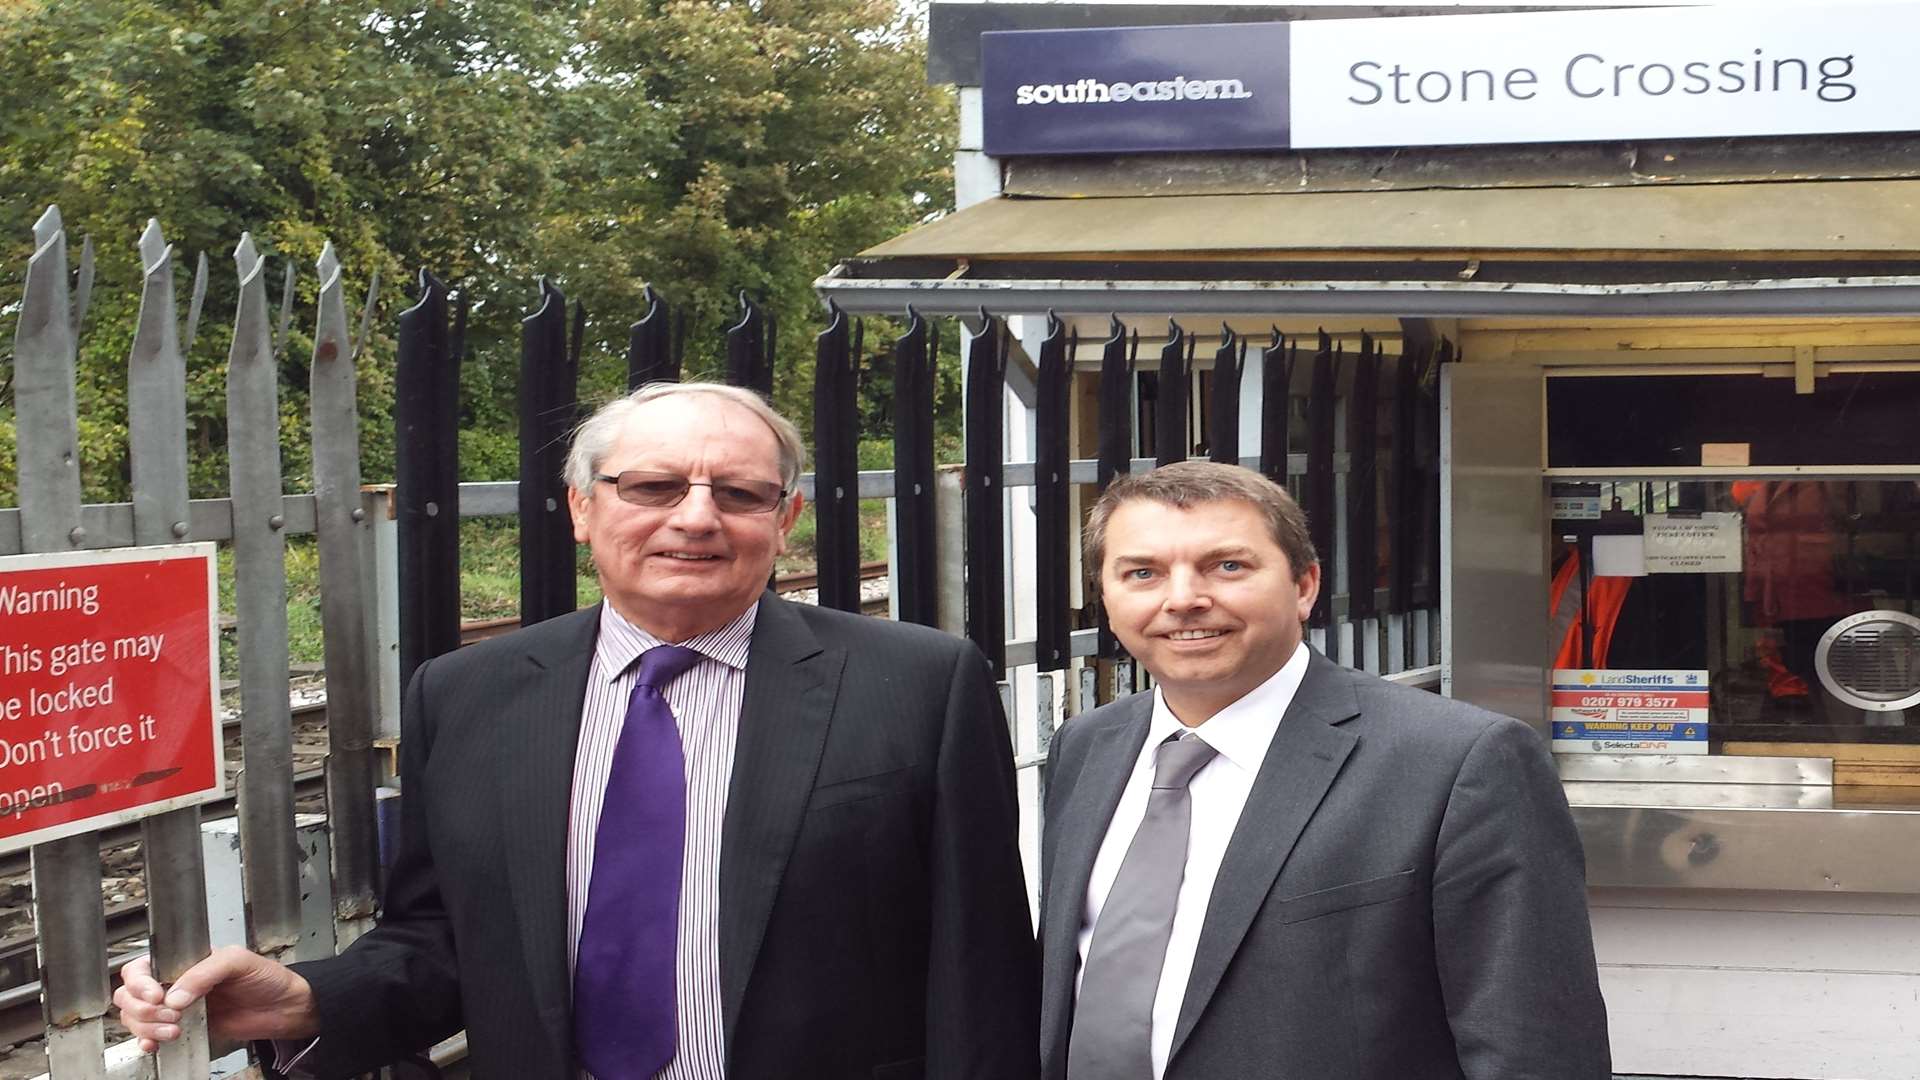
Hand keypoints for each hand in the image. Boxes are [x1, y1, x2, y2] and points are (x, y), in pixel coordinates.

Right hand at [114, 946, 320, 1052]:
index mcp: (184, 960)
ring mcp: (177, 1008)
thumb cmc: (267, 978)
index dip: (139, 982)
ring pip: (137, 1017)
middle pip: (129, 994)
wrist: (284, 1008)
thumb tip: (176, 994)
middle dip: (142, 1008)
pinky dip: (146, 1041)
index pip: (141, 967)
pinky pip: (151, 1036)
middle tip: (168, 1015)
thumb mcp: (238, 961)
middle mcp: (175, 982)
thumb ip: (205, 972)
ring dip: (146, 1026)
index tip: (156, 994)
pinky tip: (154, 1044)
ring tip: (173, 1030)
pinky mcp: (183, 1029)